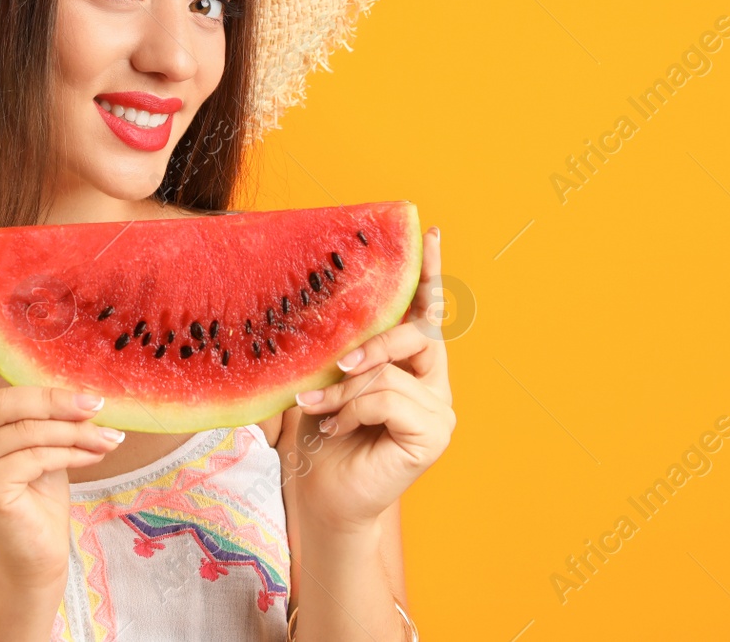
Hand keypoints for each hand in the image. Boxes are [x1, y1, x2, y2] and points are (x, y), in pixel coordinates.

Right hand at [0, 287, 123, 590]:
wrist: (36, 561)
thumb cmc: (38, 500)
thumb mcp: (34, 444)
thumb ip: (32, 413)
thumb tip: (65, 375)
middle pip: (3, 401)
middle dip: (55, 399)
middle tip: (96, 400)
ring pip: (25, 428)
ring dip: (73, 430)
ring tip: (107, 435)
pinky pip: (35, 453)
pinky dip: (73, 452)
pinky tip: (96, 454)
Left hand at [289, 226, 454, 530]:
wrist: (319, 498)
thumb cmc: (317, 441)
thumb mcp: (315, 383)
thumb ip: (322, 351)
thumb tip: (291, 310)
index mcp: (409, 361)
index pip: (424, 310)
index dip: (428, 271)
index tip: (426, 231)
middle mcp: (432, 380)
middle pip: (415, 333)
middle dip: (371, 344)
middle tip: (336, 366)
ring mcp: (438, 409)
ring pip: (391, 371)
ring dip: (345, 392)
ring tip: (321, 412)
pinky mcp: (434, 434)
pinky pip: (390, 398)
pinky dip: (355, 411)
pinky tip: (341, 431)